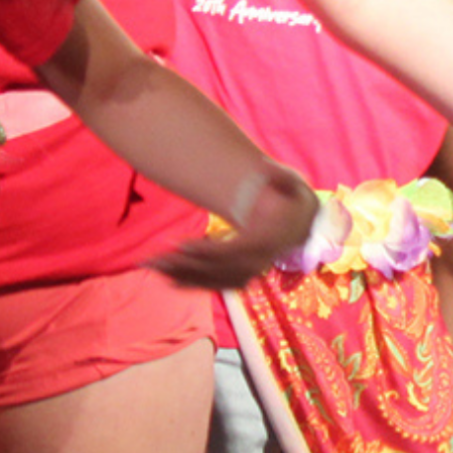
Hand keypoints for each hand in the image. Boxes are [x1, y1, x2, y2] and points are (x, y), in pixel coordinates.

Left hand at [150, 167, 322, 289]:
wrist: (299, 222)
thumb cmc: (290, 197)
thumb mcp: (289, 181)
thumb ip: (279, 175)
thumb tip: (267, 168)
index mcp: (268, 241)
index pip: (234, 252)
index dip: (207, 251)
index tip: (181, 244)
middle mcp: (258, 263)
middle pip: (217, 269)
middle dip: (186, 265)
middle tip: (155, 259)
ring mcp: (249, 272)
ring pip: (213, 280)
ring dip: (183, 275)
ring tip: (153, 265)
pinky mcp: (239, 276)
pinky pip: (214, 284)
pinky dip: (192, 283)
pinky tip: (168, 279)